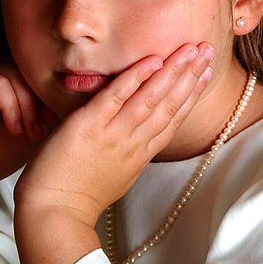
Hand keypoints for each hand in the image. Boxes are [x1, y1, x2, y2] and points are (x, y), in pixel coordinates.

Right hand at [0, 63, 53, 227]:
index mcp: (21, 80)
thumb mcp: (41, 127)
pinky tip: (14, 128)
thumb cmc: (3, 153)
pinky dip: (11, 106)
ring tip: (31, 132)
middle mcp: (3, 72)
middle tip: (48, 126)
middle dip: (46, 99)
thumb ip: (56, 109)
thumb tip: (87, 99)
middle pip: (35, 71)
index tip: (65, 118)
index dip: (59, 94)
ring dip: (29, 106)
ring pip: (19, 75)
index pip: (48, 73)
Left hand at [15, 42, 213, 223]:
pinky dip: (135, 78)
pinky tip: (152, 61)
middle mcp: (134, 142)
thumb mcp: (117, 172)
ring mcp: (113, 134)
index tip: (204, 73)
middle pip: (170, 104)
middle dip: (190, 75)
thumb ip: (130, 149)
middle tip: (208, 50)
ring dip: (173, 72)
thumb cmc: (80, 194)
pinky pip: (116, 98)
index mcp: (141, 152)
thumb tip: (137, 129)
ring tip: (190, 50)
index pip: (173, 118)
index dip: (191, 93)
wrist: (54, 213)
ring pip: (151, 99)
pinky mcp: (89, 125)